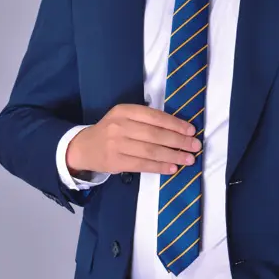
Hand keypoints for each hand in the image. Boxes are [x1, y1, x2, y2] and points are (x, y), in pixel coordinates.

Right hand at [65, 104, 201, 175]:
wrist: (83, 147)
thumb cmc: (111, 130)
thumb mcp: (124, 117)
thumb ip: (146, 120)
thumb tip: (179, 129)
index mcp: (124, 110)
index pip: (155, 116)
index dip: (175, 124)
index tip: (191, 130)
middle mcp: (120, 126)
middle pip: (155, 134)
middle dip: (178, 141)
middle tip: (195, 146)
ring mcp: (116, 144)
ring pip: (150, 151)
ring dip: (172, 156)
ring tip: (188, 159)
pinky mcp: (115, 162)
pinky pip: (142, 165)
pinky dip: (159, 167)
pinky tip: (172, 168)